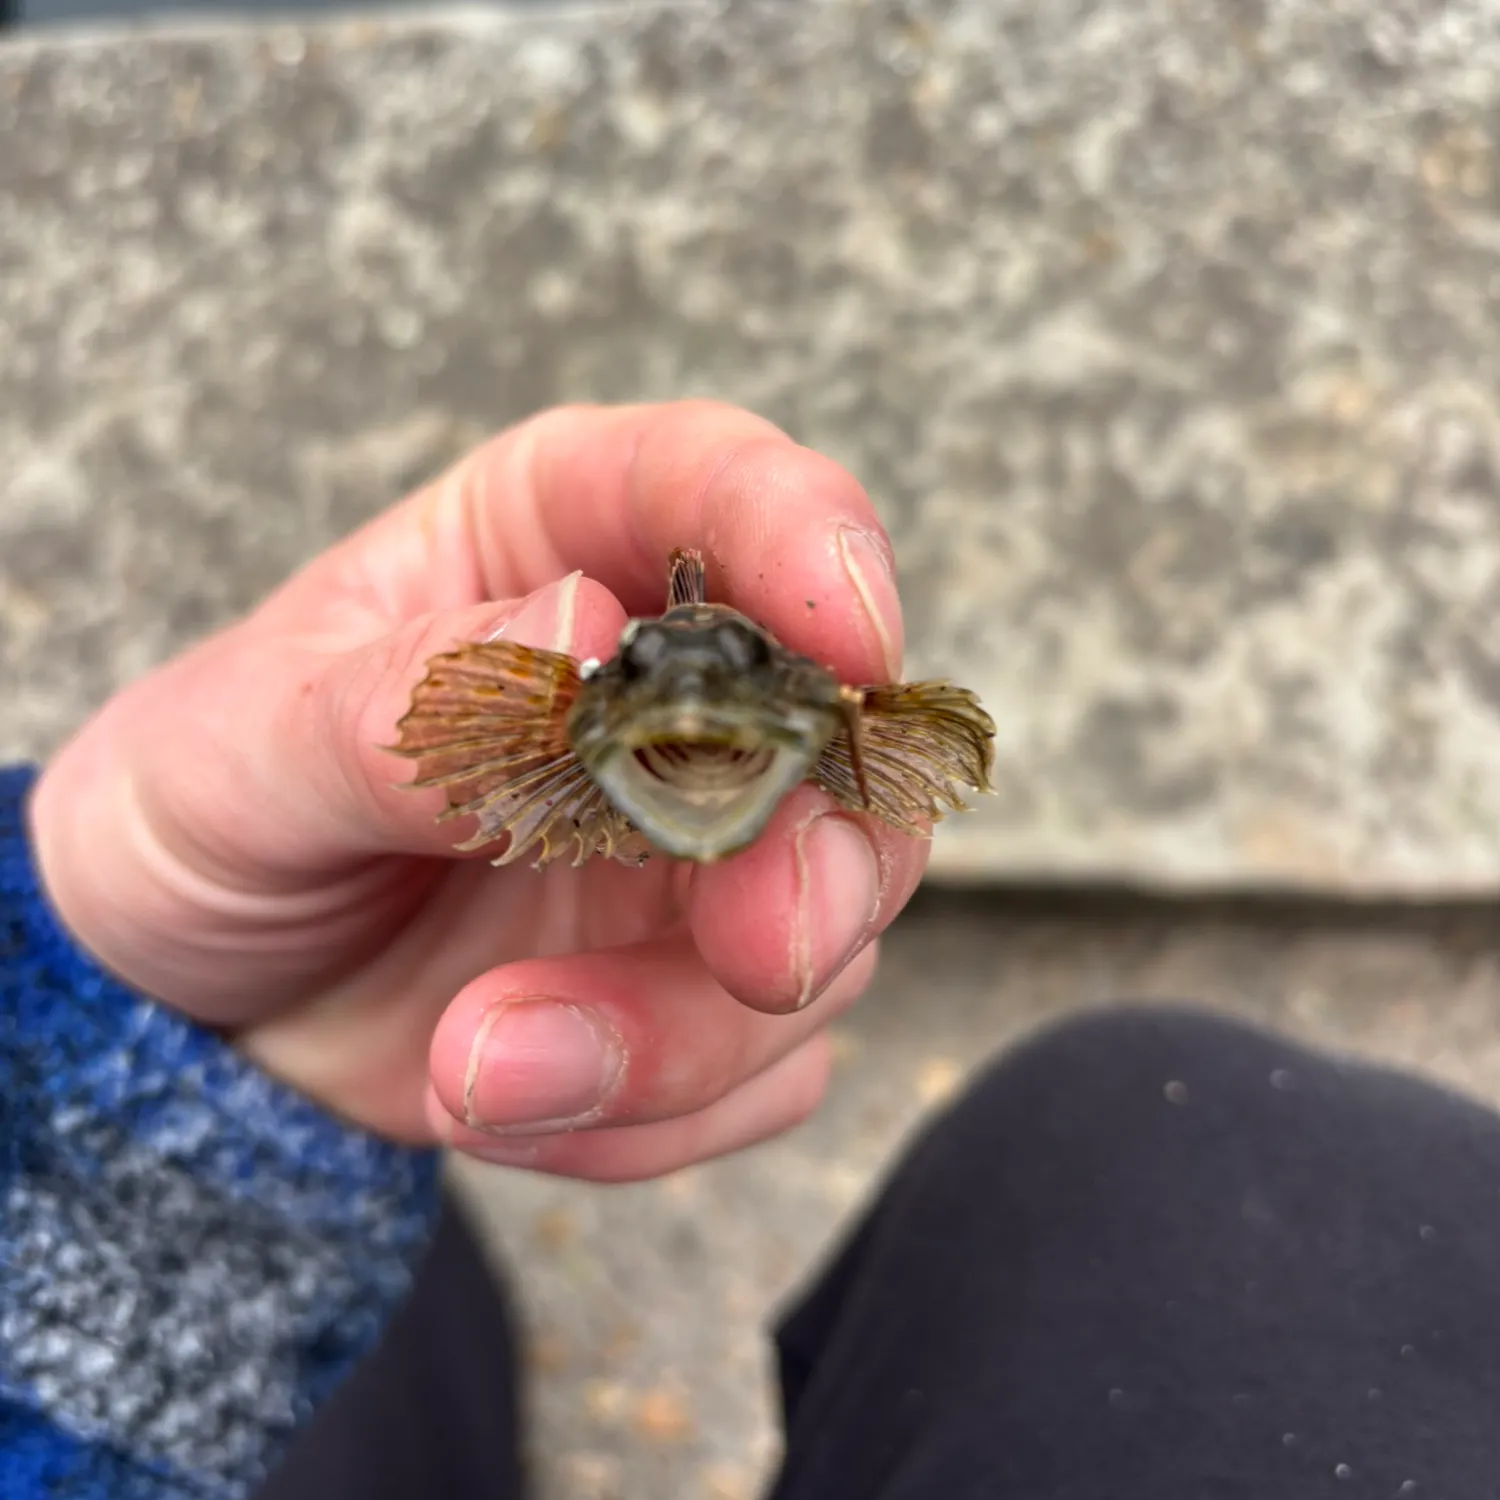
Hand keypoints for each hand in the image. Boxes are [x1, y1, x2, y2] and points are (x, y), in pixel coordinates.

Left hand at [29, 401, 925, 1180]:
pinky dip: (648, 1116)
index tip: (850, 637)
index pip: (725, 489)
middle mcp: (672, 693)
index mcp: (563, 548)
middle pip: (843, 743)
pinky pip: (763, 1071)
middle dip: (818, 862)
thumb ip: (410, 699)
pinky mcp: (702, 989)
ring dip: (679, 1035)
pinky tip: (504, 1099)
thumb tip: (584, 636)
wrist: (194, 998)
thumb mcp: (248, 746)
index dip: (811, 539)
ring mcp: (703, 849)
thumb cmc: (212, 810)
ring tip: (476, 1071)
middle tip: (756, 957)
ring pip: (820, 938)